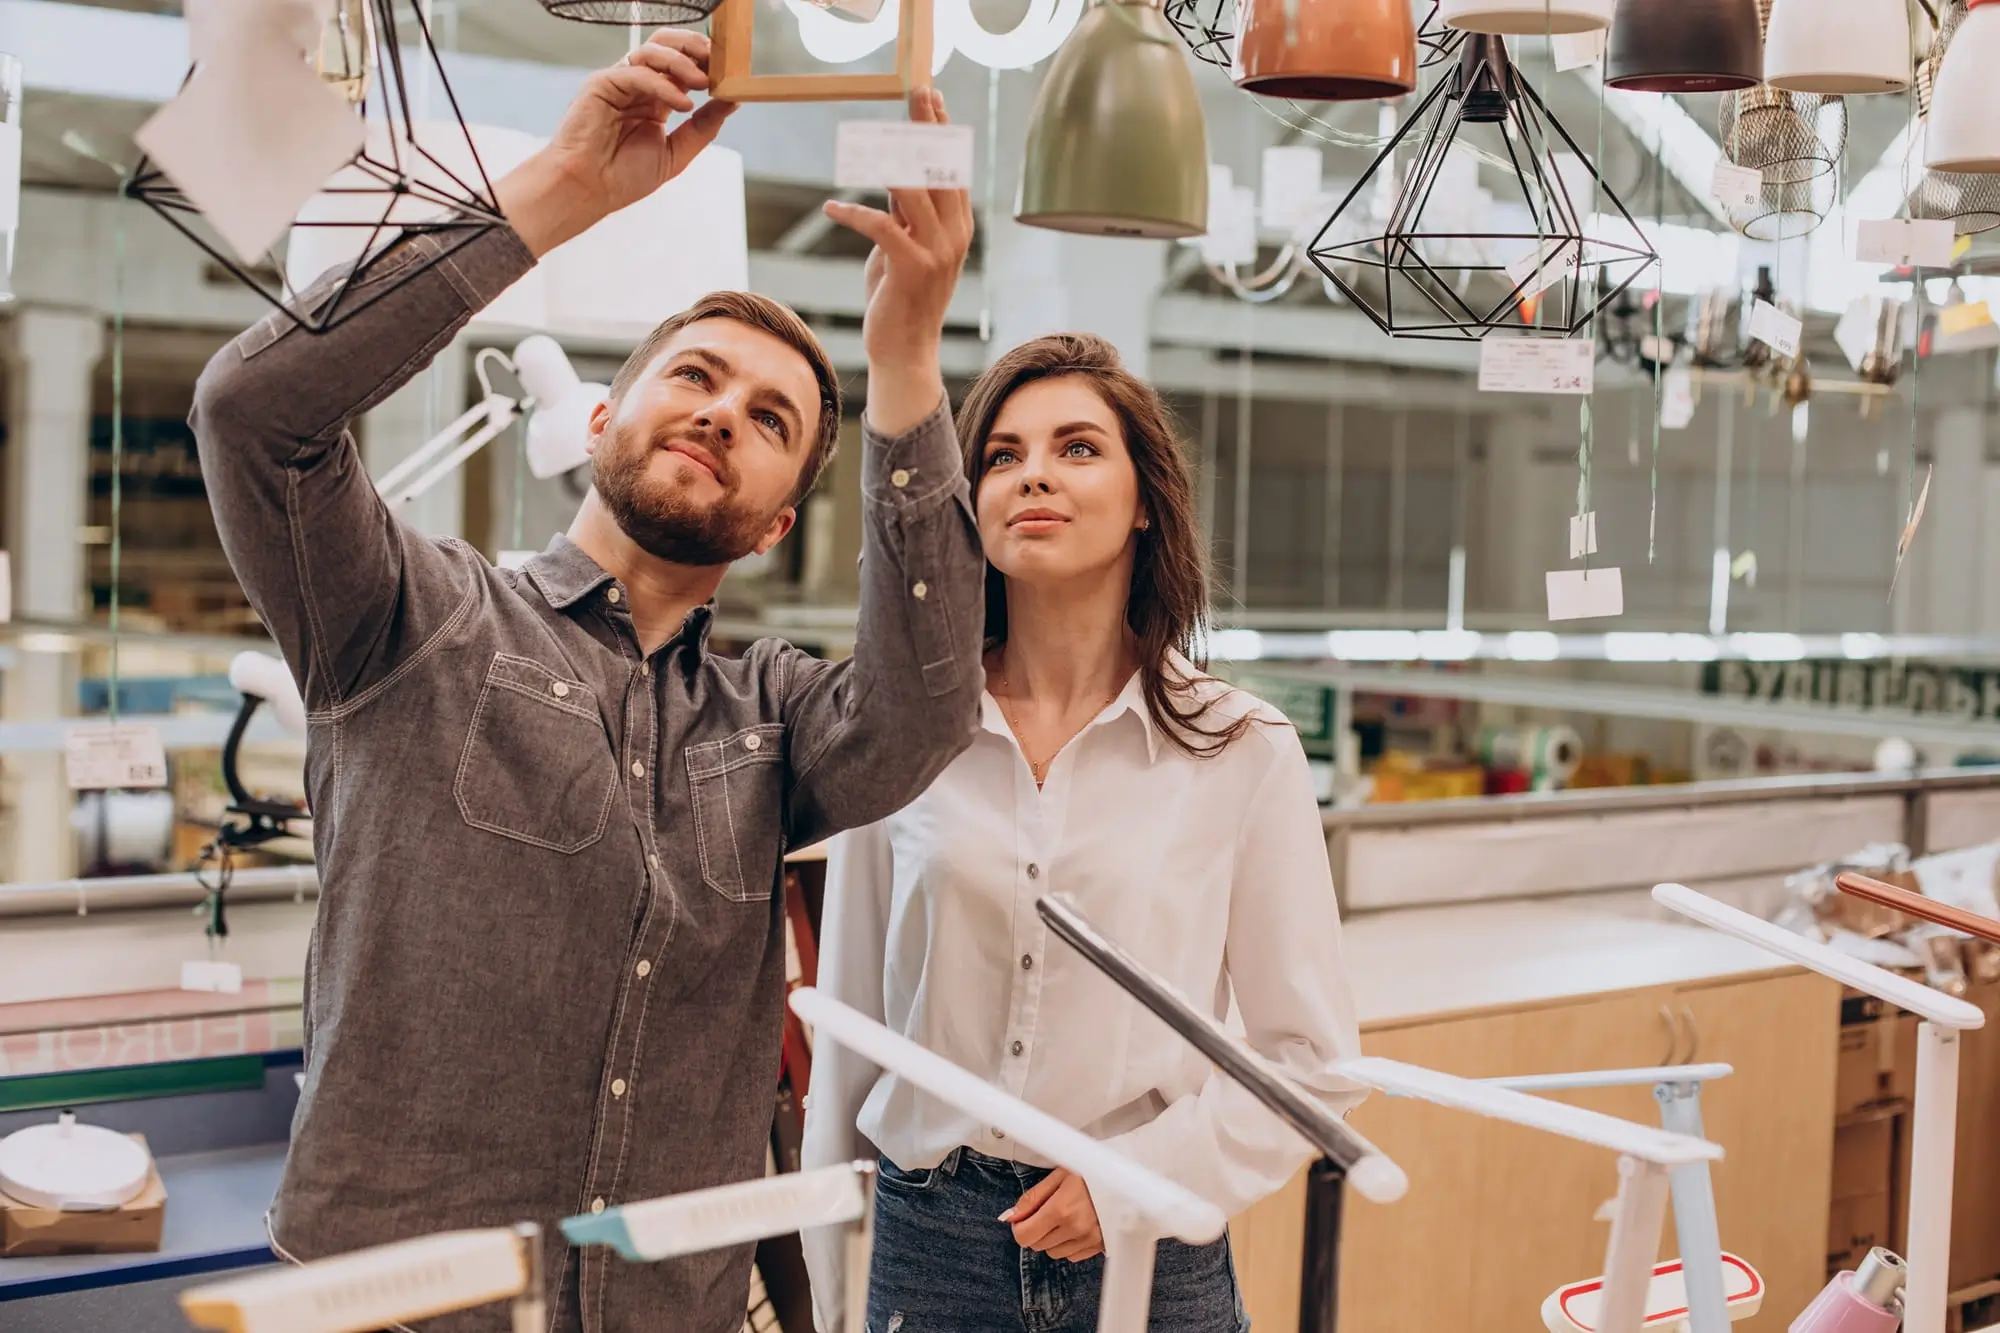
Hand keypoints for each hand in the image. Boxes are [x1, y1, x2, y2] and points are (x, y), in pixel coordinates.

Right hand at [496, 30, 737, 256]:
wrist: (590, 190)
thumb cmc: (623, 177)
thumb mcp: (677, 153)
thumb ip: (704, 127)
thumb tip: (732, 101)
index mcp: (657, 99)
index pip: (684, 66)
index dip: (706, 64)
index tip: (729, 72)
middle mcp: (639, 86)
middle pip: (668, 46)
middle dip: (695, 48)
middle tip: (717, 62)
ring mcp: (620, 82)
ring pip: (653, 51)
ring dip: (682, 63)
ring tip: (703, 83)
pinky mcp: (603, 83)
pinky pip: (637, 73)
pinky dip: (663, 84)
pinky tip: (681, 103)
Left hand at [824, 88, 973, 435]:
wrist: (903, 353)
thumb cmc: (897, 300)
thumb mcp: (900, 248)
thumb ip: (902, 214)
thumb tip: (891, 178)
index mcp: (958, 228)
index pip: (953, 169)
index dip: (943, 131)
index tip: (933, 98)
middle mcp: (955, 236)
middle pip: (940, 168)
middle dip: (926, 126)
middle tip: (916, 91)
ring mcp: (937, 252)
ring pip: (914, 189)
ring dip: (888, 158)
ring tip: (866, 138)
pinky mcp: (912, 267)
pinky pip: (881, 226)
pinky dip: (852, 213)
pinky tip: (830, 208)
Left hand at [1002, 1168, 1103, 1262]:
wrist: (1124, 1177)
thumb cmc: (1092, 1171)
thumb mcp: (1059, 1175)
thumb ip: (1032, 1198)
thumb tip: (1011, 1216)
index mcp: (1061, 1209)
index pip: (1025, 1235)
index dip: (1019, 1227)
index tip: (1022, 1218)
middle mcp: (1075, 1228)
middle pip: (1038, 1245)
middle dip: (1036, 1230)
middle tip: (1045, 1212)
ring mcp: (1089, 1239)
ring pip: (1054, 1253)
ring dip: (1052, 1239)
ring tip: (1063, 1217)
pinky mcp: (1100, 1245)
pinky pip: (1073, 1256)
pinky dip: (1069, 1244)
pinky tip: (1076, 1226)